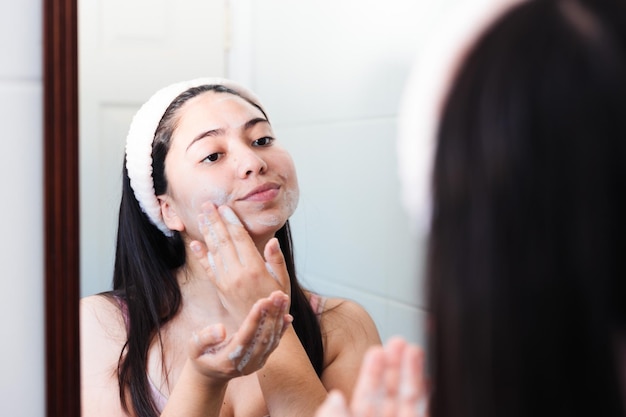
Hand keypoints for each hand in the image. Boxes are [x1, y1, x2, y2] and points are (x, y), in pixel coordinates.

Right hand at [188, 290, 291, 380]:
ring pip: (270, 339)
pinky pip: (273, 344)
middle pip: (262, 337)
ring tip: (282, 298)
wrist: (211, 375)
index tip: (263, 301)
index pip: (245, 337)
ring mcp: (255, 364)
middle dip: (271, 314)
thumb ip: (204, 338)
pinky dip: (282, 329)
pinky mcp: (262, 360)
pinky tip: (287, 315)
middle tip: (277, 295)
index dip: (255, 319)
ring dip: (278, 318)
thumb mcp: (194, 348)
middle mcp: (245, 364)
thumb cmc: (201, 356)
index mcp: (227, 360)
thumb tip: (220, 329)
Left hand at [191, 203, 290, 322]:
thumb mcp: (284, 281)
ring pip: (214, 251)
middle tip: (207, 205)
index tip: (224, 207)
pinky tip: (195, 243)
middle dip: (214, 221)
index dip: (231, 221)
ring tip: (200, 216)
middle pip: (224, 241)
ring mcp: (226, 281)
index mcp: (255, 268)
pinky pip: (208, 268)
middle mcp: (237, 273)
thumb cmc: (275, 303)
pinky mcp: (219, 288)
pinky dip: (201, 255)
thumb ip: (277, 260)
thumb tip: (273, 241)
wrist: (260, 329)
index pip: (240, 238)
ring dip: (206, 232)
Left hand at [315, 337, 427, 416]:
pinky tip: (428, 379)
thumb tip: (334, 398)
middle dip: (394, 365)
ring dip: (411, 374)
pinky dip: (424, 396)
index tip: (376, 350)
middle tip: (398, 341)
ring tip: (413, 349)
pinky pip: (419, 411)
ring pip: (406, 399)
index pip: (366, 395)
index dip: (372, 372)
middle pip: (388, 392)